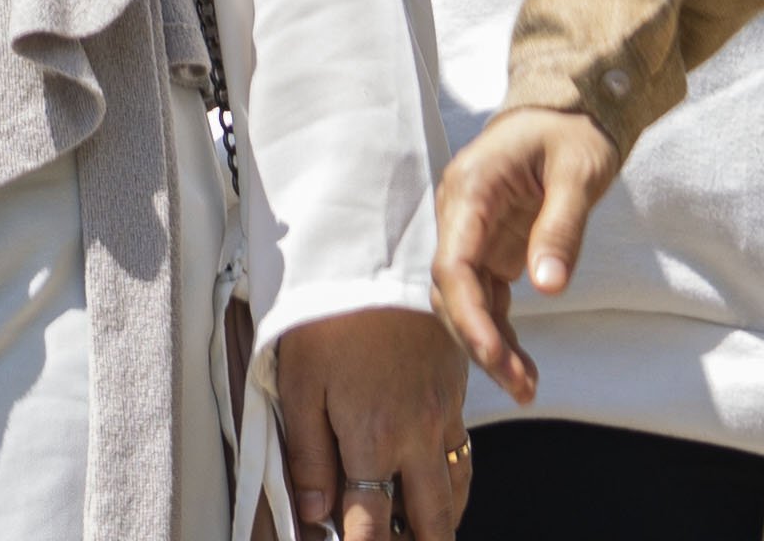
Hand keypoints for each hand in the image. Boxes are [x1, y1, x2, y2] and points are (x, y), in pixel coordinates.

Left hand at [269, 305, 472, 538]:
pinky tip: (439, 480)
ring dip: (444, 519)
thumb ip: (309, 455)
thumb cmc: (328, 315)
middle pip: (432, 518)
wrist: (374, 252)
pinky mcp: (455, 386)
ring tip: (427, 532)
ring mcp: (442, 410)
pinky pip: (464, 448)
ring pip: (457, 488)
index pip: (372, 524)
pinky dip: (455, 477)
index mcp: (373, 439)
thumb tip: (315, 511)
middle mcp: (416, 434)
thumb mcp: (299, 384)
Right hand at [430, 108, 617, 405]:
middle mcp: (460, 214)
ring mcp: (472, 232)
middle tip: (521, 386)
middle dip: (480, 342)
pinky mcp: (490, 248)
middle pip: (452, 291)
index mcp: (470, 189)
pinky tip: (524, 366)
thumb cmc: (572, 132)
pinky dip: (502, 334)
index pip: (452, 263)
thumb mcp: (579, 172)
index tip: (495, 354)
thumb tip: (547, 286)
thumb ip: (561, 227)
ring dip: (490, 345)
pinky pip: (487, 299)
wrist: (570, 108)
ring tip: (527, 387)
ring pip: (465, 301)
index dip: (468, 315)